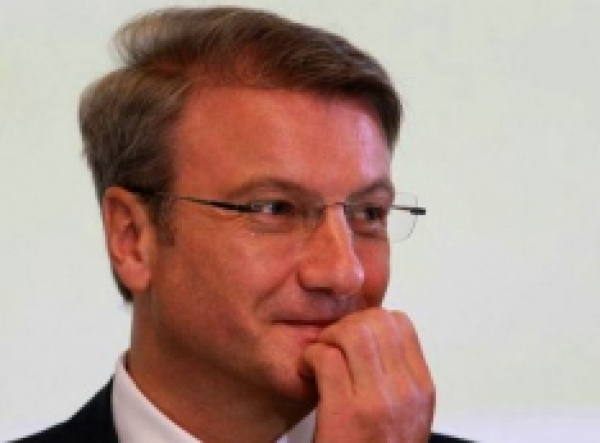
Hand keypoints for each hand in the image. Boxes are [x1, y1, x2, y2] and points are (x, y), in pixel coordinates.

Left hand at [302, 308, 434, 442]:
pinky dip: (310, 359)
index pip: (399, 323)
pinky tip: (308, 374)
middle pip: (375, 320)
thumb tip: (370, 334)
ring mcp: (379, 403)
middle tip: (331, 346)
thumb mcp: (402, 415)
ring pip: (352, 332)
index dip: (368, 321)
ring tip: (319, 359)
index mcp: (421, 389)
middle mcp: (406, 392)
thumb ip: (394, 376)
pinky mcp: (346, 414)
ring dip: (327, 339)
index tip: (352, 339)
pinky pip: (326, 357)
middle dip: (344, 325)